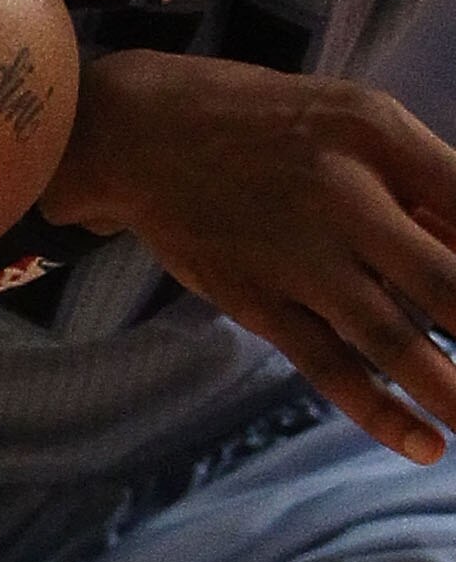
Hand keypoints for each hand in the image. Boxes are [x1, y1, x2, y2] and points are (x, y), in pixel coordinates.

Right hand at [46, 52, 455, 463]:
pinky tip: (422, 443)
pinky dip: (376, 408)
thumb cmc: (265, 122)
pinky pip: (324, 363)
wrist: (137, 132)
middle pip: (446, 281)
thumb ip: (424, 180)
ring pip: (390, 336)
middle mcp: (340, 193)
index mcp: (377, 134)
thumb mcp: (356, 118)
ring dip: (449, 388)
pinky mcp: (253, 297)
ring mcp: (293, 252)